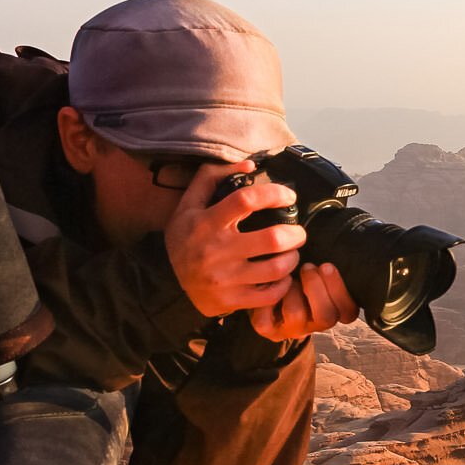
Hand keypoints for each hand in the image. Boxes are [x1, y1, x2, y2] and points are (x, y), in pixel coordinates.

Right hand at [165, 160, 304, 317]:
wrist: (166, 281)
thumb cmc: (186, 237)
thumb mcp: (189, 203)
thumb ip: (213, 177)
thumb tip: (250, 164)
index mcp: (207, 222)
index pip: (246, 200)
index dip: (275, 193)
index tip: (289, 197)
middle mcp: (215, 250)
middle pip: (272, 238)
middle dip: (296, 233)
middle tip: (298, 232)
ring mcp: (223, 278)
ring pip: (276, 269)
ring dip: (293, 258)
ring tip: (292, 253)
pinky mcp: (230, 300)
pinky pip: (270, 295)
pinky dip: (284, 285)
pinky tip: (281, 276)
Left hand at [248, 262, 356, 342]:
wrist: (268, 282)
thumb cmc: (301, 269)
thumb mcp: (319, 267)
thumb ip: (329, 266)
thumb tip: (343, 246)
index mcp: (334, 311)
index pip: (348, 312)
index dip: (339, 290)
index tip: (326, 265)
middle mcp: (315, 325)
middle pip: (326, 318)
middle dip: (316, 288)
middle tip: (307, 267)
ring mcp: (292, 329)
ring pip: (296, 315)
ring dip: (291, 289)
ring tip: (286, 275)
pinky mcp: (268, 329)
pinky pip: (266, 318)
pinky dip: (266, 296)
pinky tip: (267, 284)